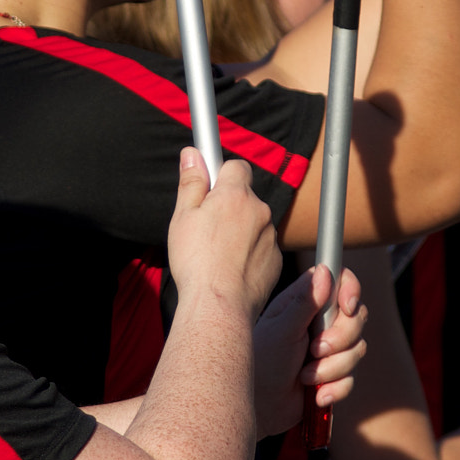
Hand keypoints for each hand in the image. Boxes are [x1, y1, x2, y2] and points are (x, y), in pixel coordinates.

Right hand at [166, 150, 281, 320]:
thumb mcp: (183, 217)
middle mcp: (260, 210)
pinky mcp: (276, 260)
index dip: (221, 176)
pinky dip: (249, 254)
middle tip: (206, 228)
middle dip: (229, 206)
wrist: (219, 305)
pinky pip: (261, 247)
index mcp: (236, 195)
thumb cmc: (196, 261)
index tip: (209, 188)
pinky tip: (231, 270)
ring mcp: (271, 236)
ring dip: (240, 231)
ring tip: (217, 255)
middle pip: (245, 197)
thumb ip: (191, 182)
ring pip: (254, 224)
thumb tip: (192, 153)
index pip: (236, 166)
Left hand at [251, 266, 369, 435]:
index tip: (346, 308)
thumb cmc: (261, 363)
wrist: (260, 407)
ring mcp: (330, 348)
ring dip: (332, 368)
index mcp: (306, 301)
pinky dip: (335, 388)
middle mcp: (320, 321)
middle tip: (315, 350)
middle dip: (340, 339)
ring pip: (357, 349)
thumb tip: (325, 272)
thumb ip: (304, 302)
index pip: (341, 282)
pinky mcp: (334, 374)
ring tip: (305, 376)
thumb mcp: (281, 330)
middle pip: (357, 317)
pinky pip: (351, 378)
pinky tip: (316, 395)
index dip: (351, 291)